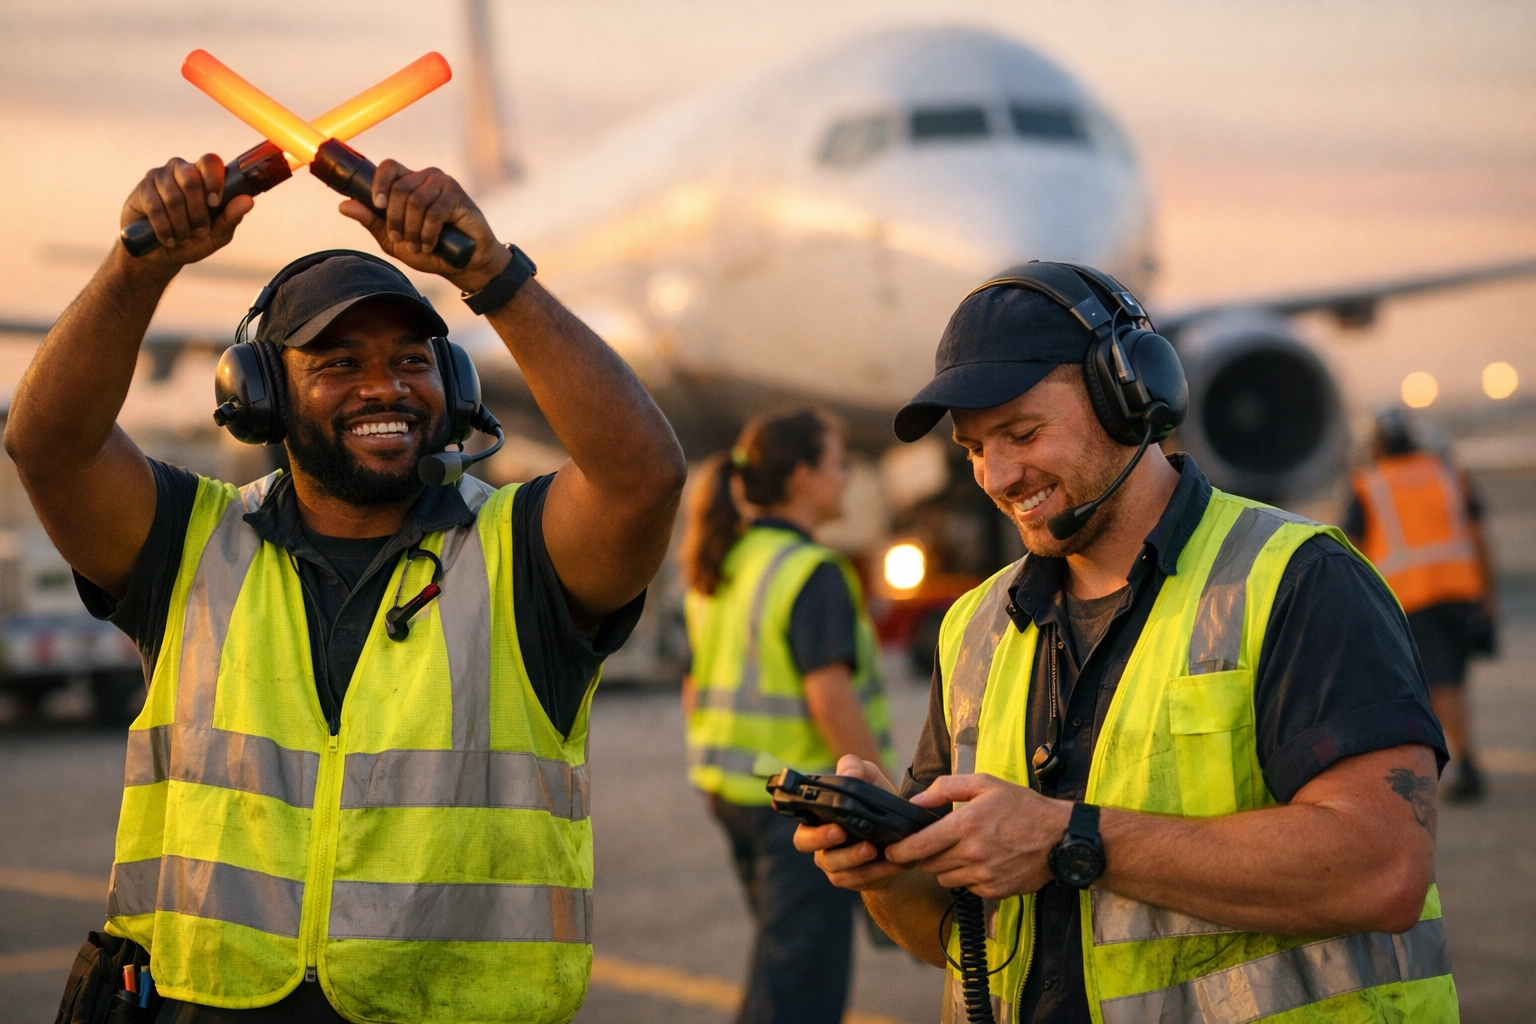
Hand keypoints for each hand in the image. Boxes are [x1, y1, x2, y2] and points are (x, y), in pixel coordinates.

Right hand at [121, 155, 253, 268]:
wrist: (161, 253)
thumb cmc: (193, 240)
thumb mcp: (217, 234)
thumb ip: (232, 217)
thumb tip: (248, 200)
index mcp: (203, 175)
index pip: (210, 161)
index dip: (214, 180)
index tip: (214, 203)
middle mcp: (180, 169)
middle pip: (191, 179)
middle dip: (197, 211)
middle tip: (199, 231)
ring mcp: (158, 177)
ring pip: (173, 196)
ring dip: (181, 224)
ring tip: (184, 239)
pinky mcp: (141, 190)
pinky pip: (155, 206)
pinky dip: (165, 228)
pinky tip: (168, 239)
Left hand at [339, 160, 510, 291]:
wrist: (464, 264)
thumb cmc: (431, 250)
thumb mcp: (393, 240)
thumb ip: (372, 222)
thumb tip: (344, 206)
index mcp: (409, 182)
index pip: (388, 167)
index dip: (379, 183)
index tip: (378, 205)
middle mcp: (426, 177)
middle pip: (399, 189)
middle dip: (396, 220)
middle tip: (402, 240)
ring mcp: (443, 184)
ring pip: (415, 201)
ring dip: (413, 229)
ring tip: (418, 246)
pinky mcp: (458, 196)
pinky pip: (435, 211)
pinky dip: (429, 233)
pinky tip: (431, 244)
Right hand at [793, 755, 910, 890]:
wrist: (901, 833)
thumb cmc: (877, 801)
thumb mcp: (870, 778)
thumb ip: (857, 768)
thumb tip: (848, 773)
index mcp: (817, 812)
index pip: (796, 811)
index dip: (790, 809)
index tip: (800, 806)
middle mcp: (819, 839)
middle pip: (805, 842)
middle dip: (820, 838)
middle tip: (840, 831)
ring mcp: (834, 862)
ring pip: (835, 865)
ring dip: (853, 857)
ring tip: (872, 848)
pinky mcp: (853, 878)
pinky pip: (860, 879)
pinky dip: (878, 871)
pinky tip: (895, 863)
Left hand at [892, 773, 1071, 898]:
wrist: (1060, 837)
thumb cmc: (1022, 807)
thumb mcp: (985, 784)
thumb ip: (946, 788)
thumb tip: (916, 801)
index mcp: (966, 825)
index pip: (920, 846)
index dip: (899, 851)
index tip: (890, 852)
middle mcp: (973, 853)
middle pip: (928, 865)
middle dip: (923, 856)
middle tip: (932, 845)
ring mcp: (984, 875)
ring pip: (945, 878)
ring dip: (945, 867)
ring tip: (960, 850)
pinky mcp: (994, 891)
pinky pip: (966, 888)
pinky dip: (966, 877)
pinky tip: (980, 862)